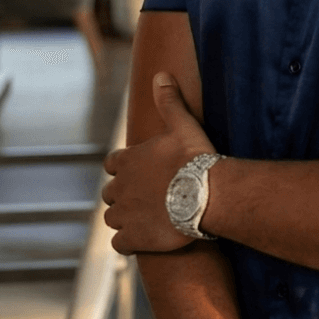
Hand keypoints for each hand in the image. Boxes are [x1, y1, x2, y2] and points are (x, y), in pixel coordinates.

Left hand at [102, 71, 217, 253]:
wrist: (207, 195)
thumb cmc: (196, 159)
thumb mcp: (183, 125)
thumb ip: (169, 102)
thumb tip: (160, 74)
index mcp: (128, 161)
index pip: (112, 164)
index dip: (124, 168)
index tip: (138, 172)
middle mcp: (120, 188)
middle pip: (110, 193)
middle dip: (123, 195)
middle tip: (145, 198)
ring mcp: (125, 215)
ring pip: (112, 218)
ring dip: (124, 219)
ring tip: (145, 219)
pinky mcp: (134, 238)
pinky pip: (120, 244)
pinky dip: (128, 242)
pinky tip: (142, 240)